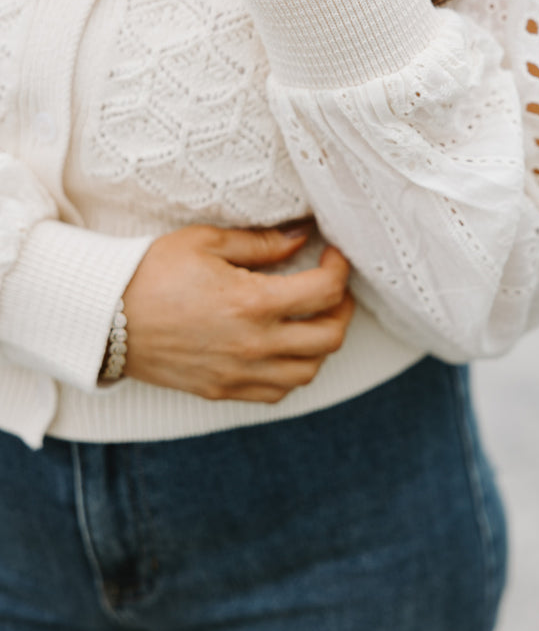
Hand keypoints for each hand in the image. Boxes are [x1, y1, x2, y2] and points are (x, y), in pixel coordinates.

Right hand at [121, 224, 353, 402]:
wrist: (104, 318)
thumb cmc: (151, 272)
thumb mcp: (207, 242)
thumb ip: (262, 243)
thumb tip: (302, 238)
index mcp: (254, 303)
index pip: (326, 291)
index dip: (340, 268)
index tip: (333, 254)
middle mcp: (254, 345)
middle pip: (330, 336)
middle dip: (342, 308)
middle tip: (332, 288)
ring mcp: (239, 373)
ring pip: (310, 371)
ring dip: (321, 344)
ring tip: (311, 319)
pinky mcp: (223, 389)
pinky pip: (277, 392)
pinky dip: (292, 372)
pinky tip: (284, 349)